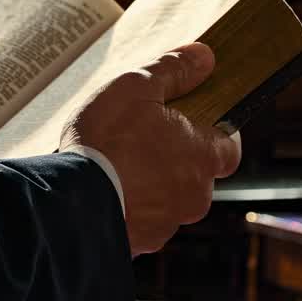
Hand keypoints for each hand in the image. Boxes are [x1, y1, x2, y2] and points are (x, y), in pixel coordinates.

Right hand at [59, 43, 241, 256]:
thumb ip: (174, 70)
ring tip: (116, 166)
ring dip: (150, 185)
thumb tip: (205, 57)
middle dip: (174, 159)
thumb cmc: (107, 141)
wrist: (72, 202)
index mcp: (203, 156)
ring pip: (168, 199)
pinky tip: (106, 192)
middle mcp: (195, 195)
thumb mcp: (137, 87)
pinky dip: (130, 208)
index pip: (229, 147)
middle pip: (195, 174)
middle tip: (141, 140)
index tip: (191, 122)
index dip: (213, 133)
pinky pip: (143, 221)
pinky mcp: (141, 243)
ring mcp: (169, 223)